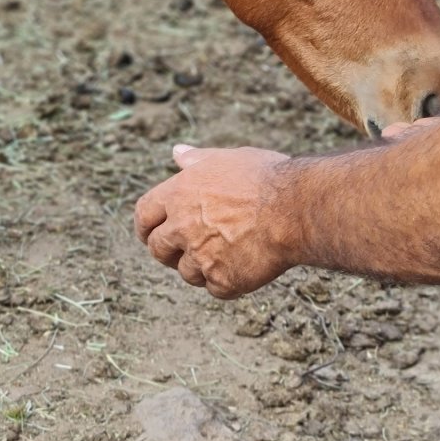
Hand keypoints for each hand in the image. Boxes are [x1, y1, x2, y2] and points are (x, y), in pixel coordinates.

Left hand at [133, 143, 291, 298]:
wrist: (296, 209)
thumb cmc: (265, 178)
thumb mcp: (226, 159)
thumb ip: (197, 159)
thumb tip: (176, 152)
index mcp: (178, 194)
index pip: (143, 215)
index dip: (146, 225)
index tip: (151, 232)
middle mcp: (182, 227)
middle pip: (158, 249)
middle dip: (168, 251)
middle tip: (185, 250)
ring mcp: (201, 257)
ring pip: (187, 272)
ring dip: (199, 268)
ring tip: (224, 254)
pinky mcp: (223, 281)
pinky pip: (215, 289)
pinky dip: (225, 282)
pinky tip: (242, 267)